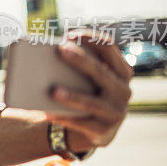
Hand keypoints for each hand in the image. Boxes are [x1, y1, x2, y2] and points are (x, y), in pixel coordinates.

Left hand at [48, 30, 133, 149]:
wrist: (92, 130)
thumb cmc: (84, 93)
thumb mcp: (86, 79)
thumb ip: (75, 66)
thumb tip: (42, 56)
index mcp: (120, 71)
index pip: (109, 48)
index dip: (90, 39)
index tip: (70, 34)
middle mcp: (123, 90)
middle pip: (101, 72)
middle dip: (81, 60)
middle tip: (60, 49)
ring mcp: (116, 112)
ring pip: (92, 102)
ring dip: (72, 96)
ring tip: (51, 90)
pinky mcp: (104, 131)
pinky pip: (81, 124)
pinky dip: (64, 117)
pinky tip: (48, 113)